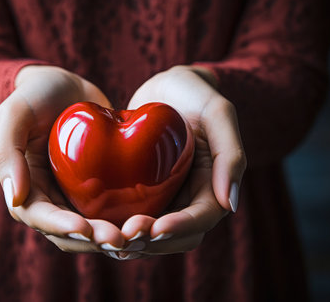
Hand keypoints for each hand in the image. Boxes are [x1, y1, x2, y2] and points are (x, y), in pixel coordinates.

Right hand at [0, 66, 125, 252]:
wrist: (66, 85)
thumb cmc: (35, 94)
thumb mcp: (14, 113)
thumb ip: (6, 152)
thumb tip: (16, 198)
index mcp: (26, 187)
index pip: (40, 217)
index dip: (61, 226)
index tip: (85, 228)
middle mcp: (50, 196)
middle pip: (69, 231)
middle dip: (92, 239)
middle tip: (120, 239)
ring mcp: (74, 193)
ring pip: (92, 227)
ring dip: (111, 236)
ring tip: (137, 236)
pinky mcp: (98, 186)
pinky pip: (110, 209)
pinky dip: (125, 219)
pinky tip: (147, 221)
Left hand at [110, 65, 246, 259]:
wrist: (167, 87)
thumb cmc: (195, 94)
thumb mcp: (218, 113)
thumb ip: (230, 154)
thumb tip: (231, 205)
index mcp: (213, 184)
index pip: (202, 217)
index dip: (181, 227)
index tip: (156, 228)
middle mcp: (189, 196)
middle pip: (177, 235)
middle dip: (154, 241)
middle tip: (125, 236)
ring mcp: (166, 195)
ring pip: (153, 233)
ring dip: (135, 241)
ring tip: (111, 239)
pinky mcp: (144, 190)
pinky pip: (133, 214)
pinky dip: (119, 225)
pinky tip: (98, 225)